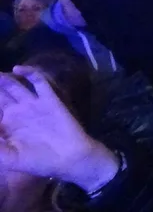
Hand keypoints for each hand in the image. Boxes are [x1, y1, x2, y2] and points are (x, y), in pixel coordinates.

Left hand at [0, 67, 118, 190]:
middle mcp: (18, 112)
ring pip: (14, 86)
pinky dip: (29, 73)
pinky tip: (17, 69)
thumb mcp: (9, 158)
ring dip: (3, 79)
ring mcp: (33, 104)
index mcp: (6, 126)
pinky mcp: (49, 99)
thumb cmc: (38, 161)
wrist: (69, 158)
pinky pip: (38, 81)